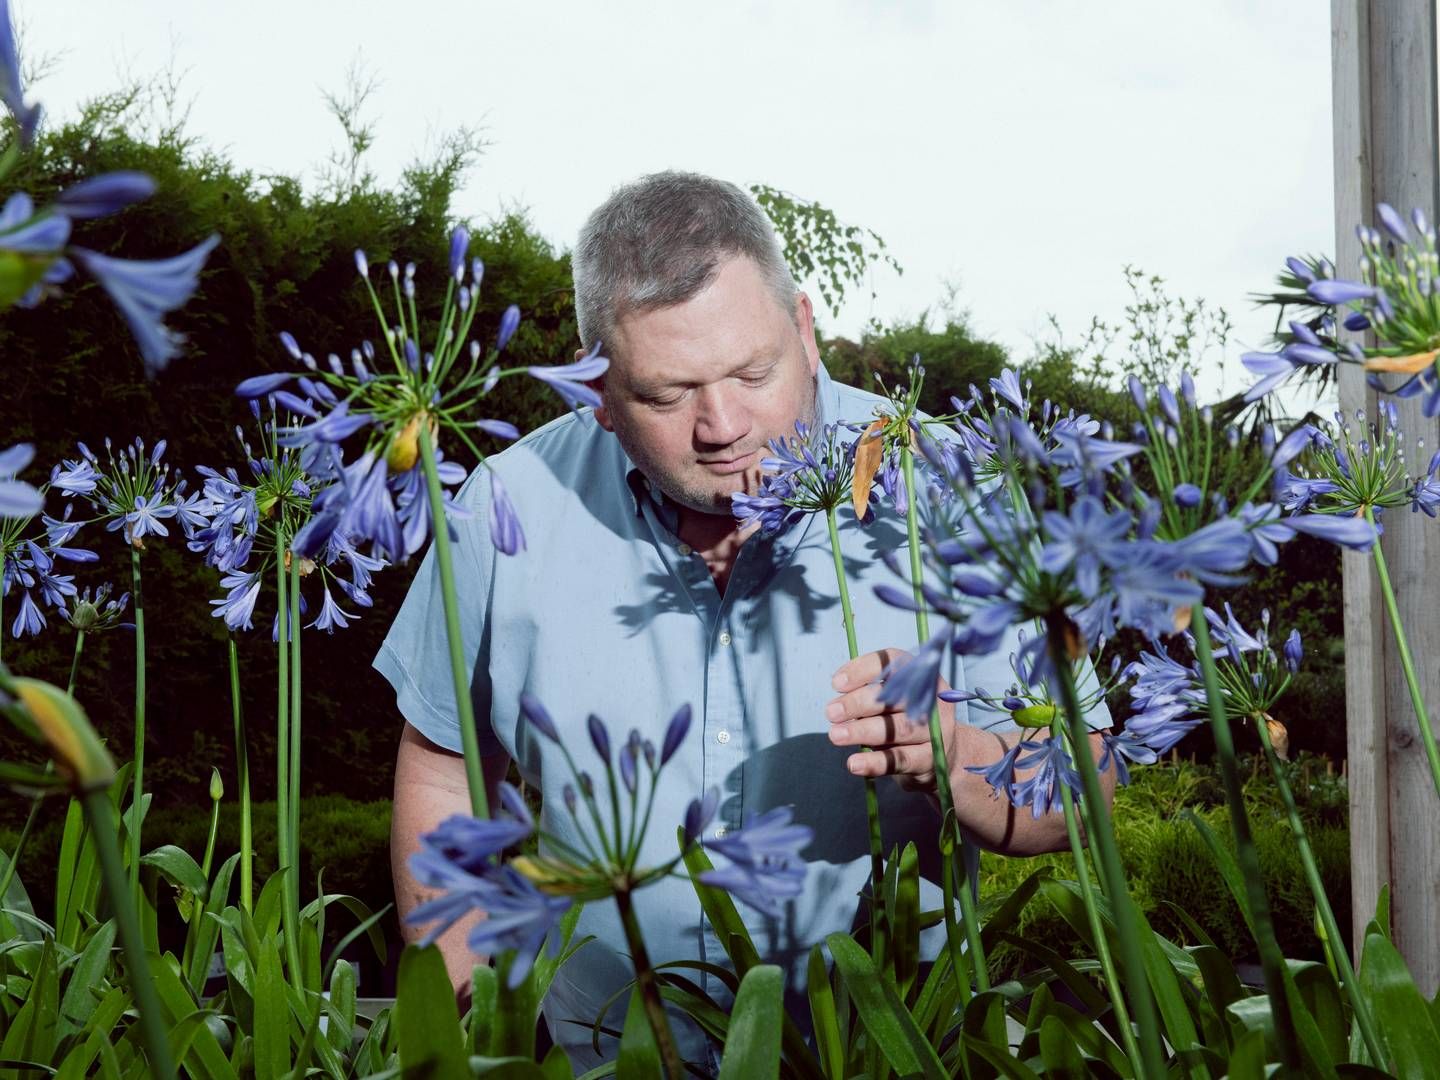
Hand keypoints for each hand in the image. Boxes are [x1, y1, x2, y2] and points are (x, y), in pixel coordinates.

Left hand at [826, 647, 954, 793]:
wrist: (944, 758)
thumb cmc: (905, 721)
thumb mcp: (891, 701)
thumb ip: (869, 692)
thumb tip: (839, 690)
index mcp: (921, 676)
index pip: (894, 662)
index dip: (863, 670)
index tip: (836, 684)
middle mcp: (932, 700)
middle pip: (895, 697)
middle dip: (858, 703)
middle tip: (831, 712)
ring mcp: (936, 731)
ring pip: (898, 729)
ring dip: (863, 731)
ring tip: (836, 735)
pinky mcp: (931, 759)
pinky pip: (901, 760)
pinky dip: (875, 762)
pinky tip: (854, 763)